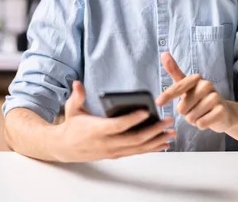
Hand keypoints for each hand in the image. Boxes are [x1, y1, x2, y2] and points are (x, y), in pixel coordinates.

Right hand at [53, 81, 175, 161]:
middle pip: (134, 139)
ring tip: (171, 132)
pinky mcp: (116, 155)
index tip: (146, 111)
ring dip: (157, 141)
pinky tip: (163, 144)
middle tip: (167, 121)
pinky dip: (151, 148)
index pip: (117, 125)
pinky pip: (137, 152)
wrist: (65, 148)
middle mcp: (106, 143)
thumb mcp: (71, 109)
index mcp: (96, 130)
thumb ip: (77, 97)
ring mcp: (113, 151)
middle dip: (153, 130)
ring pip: (138, 148)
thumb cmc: (72, 126)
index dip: (132, 119)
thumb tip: (78, 83)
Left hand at [155, 52, 235, 132]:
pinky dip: (201, 125)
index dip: (167, 96)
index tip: (158, 103)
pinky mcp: (221, 110)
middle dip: (186, 113)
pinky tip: (208, 119)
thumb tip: (164, 53)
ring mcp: (215, 97)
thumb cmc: (200, 99)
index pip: (178, 87)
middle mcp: (206, 85)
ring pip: (191, 117)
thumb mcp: (186, 86)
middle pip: (182, 108)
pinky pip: (201, 123)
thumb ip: (175, 71)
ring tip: (202, 113)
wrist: (223, 113)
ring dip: (194, 119)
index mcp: (196, 79)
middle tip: (195, 109)